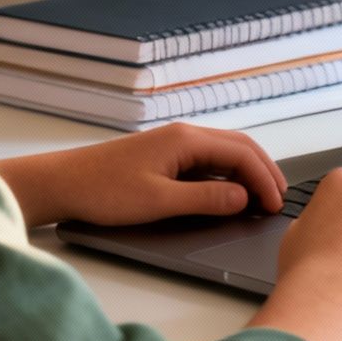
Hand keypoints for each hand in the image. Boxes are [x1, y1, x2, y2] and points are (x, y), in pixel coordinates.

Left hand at [0, 123, 284, 227]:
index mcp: (185, 140)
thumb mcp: (159, 202)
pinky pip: (207, 160)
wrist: (61, 183)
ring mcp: (173, 144)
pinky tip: (230, 194)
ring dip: (247, 173)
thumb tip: (243, 199)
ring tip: (262, 197)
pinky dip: (227, 175)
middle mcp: (183, 135)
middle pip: (238, 146)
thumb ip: (205, 200)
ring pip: (224, 153)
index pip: (242, 153)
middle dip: (264, 171)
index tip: (275, 206)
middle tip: (280, 200)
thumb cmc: (103, 191)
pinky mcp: (163, 156)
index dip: (264, 180)